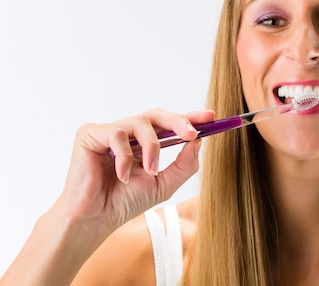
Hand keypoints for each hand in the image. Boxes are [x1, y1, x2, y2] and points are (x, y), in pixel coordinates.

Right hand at [56, 108, 214, 233]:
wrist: (95, 219)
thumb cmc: (124, 202)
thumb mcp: (164, 184)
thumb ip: (183, 164)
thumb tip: (198, 141)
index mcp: (144, 144)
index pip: (169, 125)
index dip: (190, 118)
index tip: (212, 117)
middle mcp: (127, 133)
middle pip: (157, 115)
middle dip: (178, 121)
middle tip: (192, 132)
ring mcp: (108, 131)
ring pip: (141, 122)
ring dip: (152, 148)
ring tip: (150, 171)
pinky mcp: (90, 134)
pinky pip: (117, 134)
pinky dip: (125, 157)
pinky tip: (122, 175)